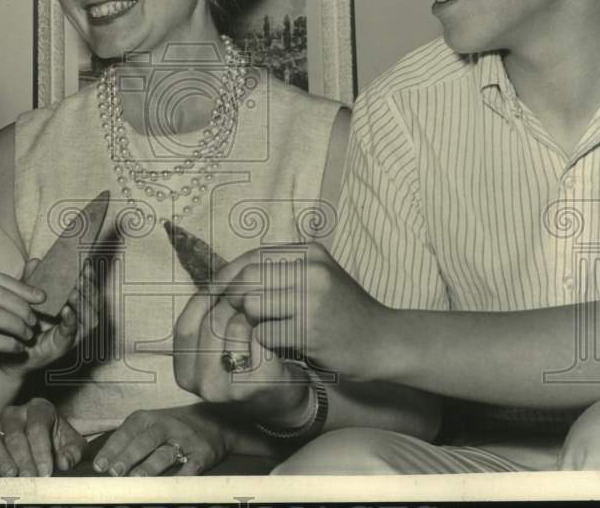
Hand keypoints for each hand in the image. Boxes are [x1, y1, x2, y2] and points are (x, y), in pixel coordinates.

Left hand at [0, 258, 99, 378]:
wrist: (8, 346)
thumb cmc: (21, 320)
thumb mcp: (26, 295)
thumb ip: (31, 279)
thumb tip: (35, 261)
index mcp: (72, 304)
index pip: (89, 289)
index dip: (90, 277)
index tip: (85, 264)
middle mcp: (78, 319)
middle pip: (94, 302)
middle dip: (90, 288)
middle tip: (82, 276)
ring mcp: (73, 333)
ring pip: (89, 317)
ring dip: (84, 303)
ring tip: (74, 292)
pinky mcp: (63, 345)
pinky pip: (72, 332)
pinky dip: (71, 320)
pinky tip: (66, 310)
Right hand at [0, 398, 84, 476]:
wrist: (50, 438)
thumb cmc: (61, 440)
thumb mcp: (74, 444)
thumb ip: (72, 452)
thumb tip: (63, 463)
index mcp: (40, 408)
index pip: (37, 427)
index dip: (41, 450)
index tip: (46, 472)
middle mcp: (17, 413)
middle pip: (15, 434)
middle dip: (23, 458)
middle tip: (30, 478)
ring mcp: (1, 425)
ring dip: (1, 459)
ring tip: (11, 475)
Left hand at [93, 405, 231, 476]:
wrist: (214, 422)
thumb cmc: (172, 427)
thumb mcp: (151, 424)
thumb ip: (129, 439)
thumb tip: (103, 462)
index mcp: (150, 418)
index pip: (128, 431)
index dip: (113, 447)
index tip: (100, 465)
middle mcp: (167, 426)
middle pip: (145, 441)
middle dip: (128, 456)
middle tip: (114, 472)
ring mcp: (185, 439)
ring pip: (165, 453)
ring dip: (150, 467)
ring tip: (136, 480)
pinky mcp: (203, 453)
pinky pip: (192, 466)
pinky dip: (181, 476)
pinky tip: (170, 486)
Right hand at [174, 294, 310, 426]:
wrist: (285, 396)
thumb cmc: (249, 360)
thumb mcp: (219, 342)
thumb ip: (209, 315)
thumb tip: (215, 277)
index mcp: (185, 374)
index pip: (185, 326)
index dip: (202, 300)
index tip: (220, 284)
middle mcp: (202, 385)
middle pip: (210, 323)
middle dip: (231, 300)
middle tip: (250, 291)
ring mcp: (228, 388)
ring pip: (233, 325)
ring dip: (251, 310)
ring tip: (262, 307)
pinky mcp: (256, 384)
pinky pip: (258, 336)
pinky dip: (267, 324)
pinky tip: (274, 322)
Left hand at [214, 243, 390, 380]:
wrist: (385, 341)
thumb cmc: (343, 312)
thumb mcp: (317, 278)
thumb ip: (280, 273)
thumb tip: (229, 278)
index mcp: (310, 252)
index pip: (253, 256)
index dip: (228, 275)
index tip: (214, 293)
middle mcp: (312, 268)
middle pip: (248, 279)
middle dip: (232, 299)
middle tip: (230, 317)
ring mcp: (313, 298)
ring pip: (252, 306)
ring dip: (249, 323)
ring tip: (260, 330)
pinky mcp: (311, 329)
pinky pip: (265, 334)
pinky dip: (264, 342)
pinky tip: (276, 346)